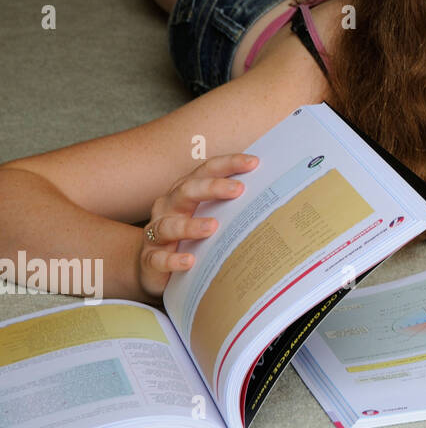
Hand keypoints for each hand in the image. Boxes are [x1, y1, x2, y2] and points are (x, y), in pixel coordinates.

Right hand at [137, 154, 257, 298]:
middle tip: (239, 190)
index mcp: (185, 191)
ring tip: (212, 227)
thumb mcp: (210, 214)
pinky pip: (159, 259)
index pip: (206, 171)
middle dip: (212, 187)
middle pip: (187, 191)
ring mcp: (156, 234)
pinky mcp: (150, 259)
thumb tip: (273, 193)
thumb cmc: (189, 234)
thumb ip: (232, 205)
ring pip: (169, 225)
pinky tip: (190, 261)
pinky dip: (173, 259)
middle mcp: (168, 207)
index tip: (254, 162)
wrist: (152, 265)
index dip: (228, 164)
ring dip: (190, 226)